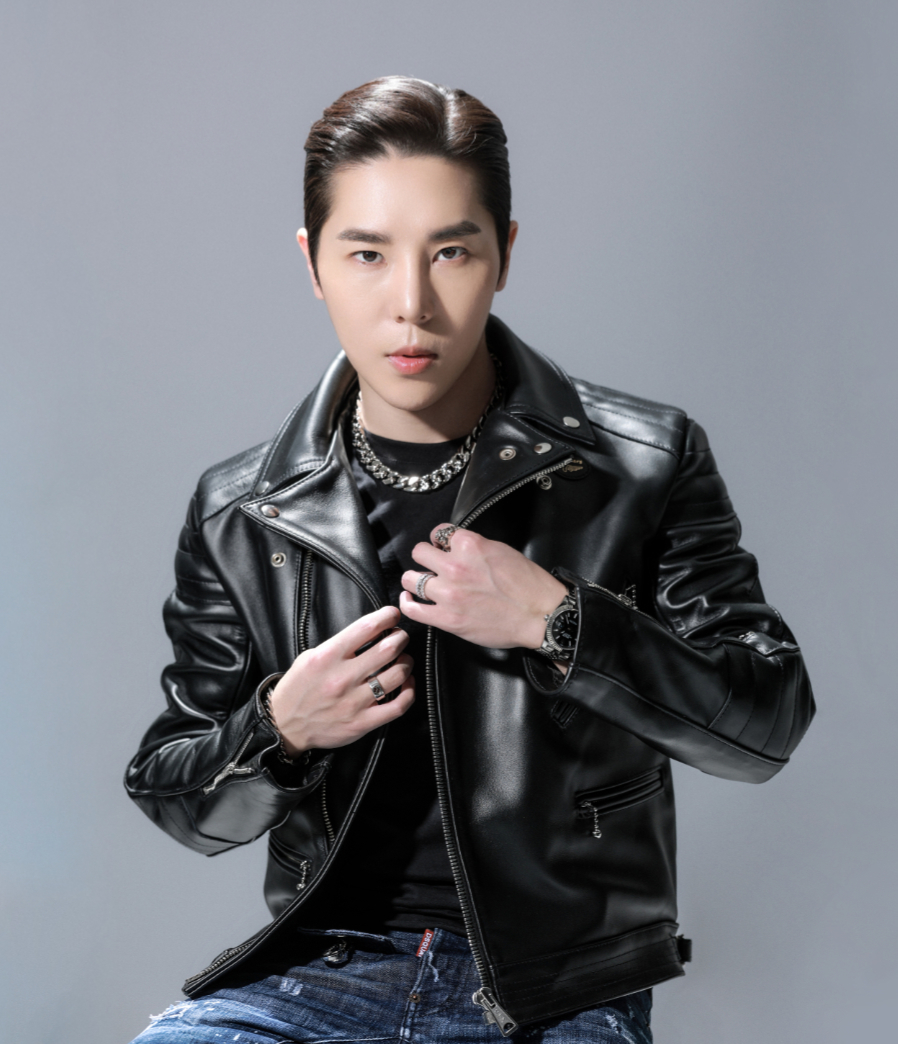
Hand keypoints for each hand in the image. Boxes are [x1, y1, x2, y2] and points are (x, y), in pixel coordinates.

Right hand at [268, 606, 414, 754]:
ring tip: (403, 659)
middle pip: (388, 648)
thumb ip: (339, 644)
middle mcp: (342, 677)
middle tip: (400, 637)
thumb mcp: (310, 657)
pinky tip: (407, 683)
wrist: (285, 725)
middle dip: (401, 637)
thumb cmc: (298, 688)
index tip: (393, 615)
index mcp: (328, 656)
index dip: (387, 616)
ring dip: (406, 662)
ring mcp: (354, 702)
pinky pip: (398, 705)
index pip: (367, 627)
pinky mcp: (362, 722)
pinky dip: (409, 691)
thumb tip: (370, 631)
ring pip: (398, 675)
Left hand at [399, 524, 568, 650]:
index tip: (442, 549)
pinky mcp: (447, 618)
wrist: (540, 616)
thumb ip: (474, 547)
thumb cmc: (528, 585)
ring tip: (422, 584)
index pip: (438, 533)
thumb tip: (457, 548)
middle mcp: (455, 566)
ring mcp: (448, 593)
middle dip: (425, 558)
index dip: (440, 542)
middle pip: (419, 552)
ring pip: (410, 578)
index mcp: (470, 545)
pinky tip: (410, 599)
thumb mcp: (501, 550)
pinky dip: (407, 602)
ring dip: (416, 580)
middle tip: (433, 566)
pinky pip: (412, 608)